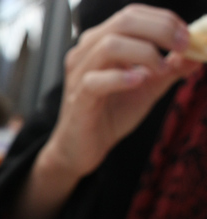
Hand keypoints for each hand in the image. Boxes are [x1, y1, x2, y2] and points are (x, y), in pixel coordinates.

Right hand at [46, 4, 199, 177]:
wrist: (82, 148)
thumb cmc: (108, 115)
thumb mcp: (146, 89)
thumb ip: (169, 70)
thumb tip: (196, 55)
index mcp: (100, 44)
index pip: (131, 15)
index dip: (163, 19)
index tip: (187, 36)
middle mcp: (86, 53)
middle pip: (123, 22)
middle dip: (160, 30)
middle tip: (183, 47)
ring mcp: (79, 74)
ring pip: (109, 46)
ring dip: (145, 53)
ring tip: (161, 70)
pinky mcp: (78, 98)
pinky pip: (95, 81)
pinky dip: (122, 78)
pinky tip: (138, 82)